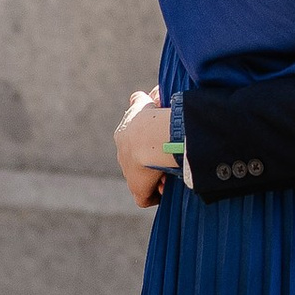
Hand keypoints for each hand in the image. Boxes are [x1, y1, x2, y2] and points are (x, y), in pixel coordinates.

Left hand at [113, 89, 177, 209]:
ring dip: (158, 177)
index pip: (135, 143)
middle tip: (169, 158)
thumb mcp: (142, 103)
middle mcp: (124, 156)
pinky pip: (146, 197)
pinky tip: (166, 187)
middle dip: (153, 162)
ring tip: (171, 171)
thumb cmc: (149, 118)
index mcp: (123, 136)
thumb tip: (139, 96)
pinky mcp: (138, 190)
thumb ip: (139, 100)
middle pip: (139, 163)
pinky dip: (155, 195)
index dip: (149, 145)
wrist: (148, 137)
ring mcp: (130, 174)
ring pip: (144, 179)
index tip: (162, 143)